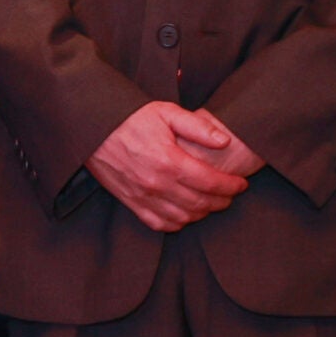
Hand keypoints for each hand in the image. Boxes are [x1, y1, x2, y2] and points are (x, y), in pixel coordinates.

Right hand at [87, 103, 251, 233]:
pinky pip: (160, 224)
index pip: (211, 183)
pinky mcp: (132, 203)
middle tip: (231, 194)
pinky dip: (178, 223)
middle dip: (222, 201)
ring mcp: (143, 197)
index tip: (241, 184)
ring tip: (212, 202)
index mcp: (169, 161)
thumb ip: (198, 127)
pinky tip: (186, 213)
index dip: (231, 186)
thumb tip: (224, 141)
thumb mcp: (166, 112)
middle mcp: (157, 184)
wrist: (94, 128)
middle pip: (201, 204)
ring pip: (184, 217)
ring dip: (203, 213)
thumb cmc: (131, 118)